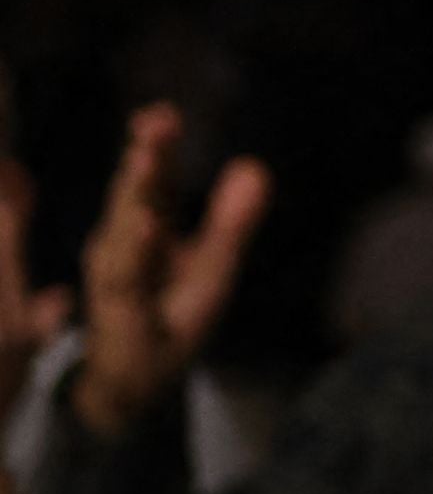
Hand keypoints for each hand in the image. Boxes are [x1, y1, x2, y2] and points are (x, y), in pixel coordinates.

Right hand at [70, 110, 271, 443]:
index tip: (161, 112)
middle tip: (155, 121)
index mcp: (148, 227)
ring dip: (134, 195)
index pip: (153, 181)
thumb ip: (232, 220)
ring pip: (123, 230)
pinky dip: (136, 252)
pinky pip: (124, 280)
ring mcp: (116, 277)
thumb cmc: (172, 315)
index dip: (156, 146)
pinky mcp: (116, 312)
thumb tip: (255, 166)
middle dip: (144, 159)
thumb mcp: (214, 266)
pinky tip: (148, 228)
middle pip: (134, 196)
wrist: (139, 381)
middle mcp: (125, 245)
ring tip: (146, 160)